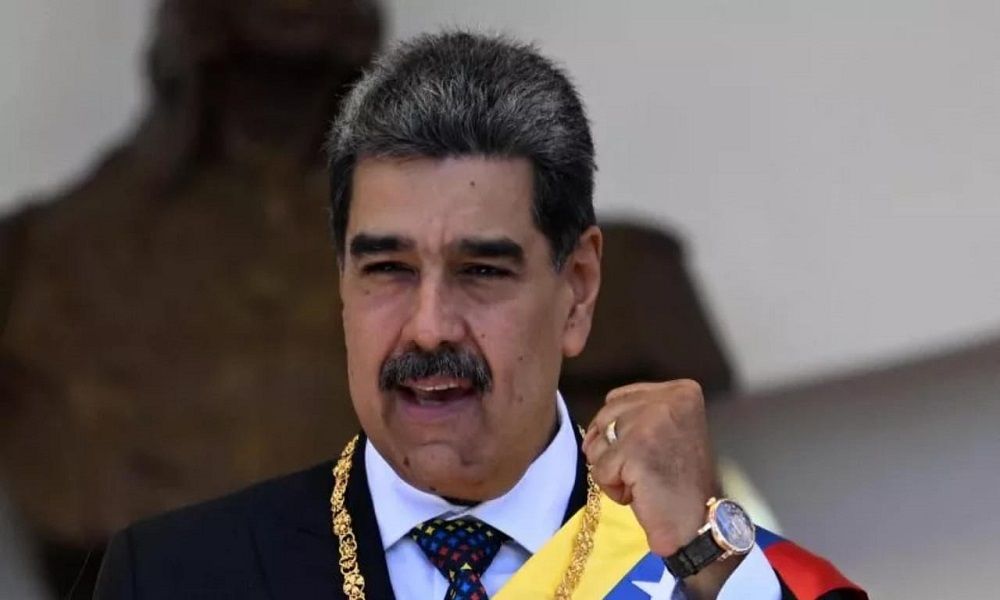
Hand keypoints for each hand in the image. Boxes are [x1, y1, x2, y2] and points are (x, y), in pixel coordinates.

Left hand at [582, 380, 739, 598]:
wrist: (699, 524)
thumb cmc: (680, 482)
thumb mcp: (667, 430)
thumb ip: (637, 414)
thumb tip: (596, 426)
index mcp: (682, 391)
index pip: (618, 397)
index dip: (620, 431)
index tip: (648, 451)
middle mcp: (670, 399)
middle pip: (604, 416)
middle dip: (614, 449)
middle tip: (647, 469)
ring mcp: (652, 421)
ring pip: (598, 442)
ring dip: (612, 469)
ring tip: (644, 480)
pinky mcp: (636, 449)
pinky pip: (600, 468)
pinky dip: (613, 487)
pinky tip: (640, 492)